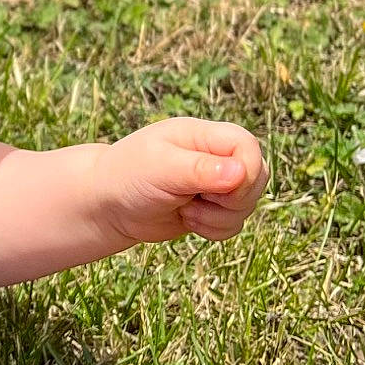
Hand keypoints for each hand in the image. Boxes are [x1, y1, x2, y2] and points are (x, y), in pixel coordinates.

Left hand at [93, 117, 267, 247]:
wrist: (106, 205)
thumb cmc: (126, 178)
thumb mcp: (159, 169)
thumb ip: (199, 169)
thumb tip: (239, 173)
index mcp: (203, 135)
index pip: (249, 146)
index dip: (246, 172)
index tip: (220, 190)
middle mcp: (215, 155)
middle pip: (258, 177)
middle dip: (233, 200)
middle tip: (196, 199)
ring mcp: (216, 182)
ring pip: (248, 205)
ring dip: (219, 218)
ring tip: (185, 209)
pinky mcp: (212, 207)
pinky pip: (235, 224)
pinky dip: (215, 229)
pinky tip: (187, 219)